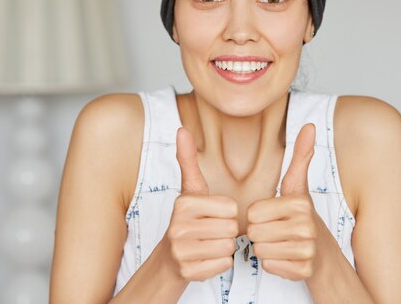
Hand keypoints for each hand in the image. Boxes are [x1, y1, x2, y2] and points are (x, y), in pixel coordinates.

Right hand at [164, 127, 238, 280]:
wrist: (169, 258)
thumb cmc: (187, 220)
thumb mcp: (190, 189)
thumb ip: (188, 159)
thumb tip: (182, 129)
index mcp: (183, 203)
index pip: (231, 208)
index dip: (227, 213)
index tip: (212, 215)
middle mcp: (178, 226)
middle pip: (231, 228)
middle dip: (227, 231)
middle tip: (210, 231)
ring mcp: (181, 251)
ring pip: (228, 247)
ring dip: (224, 248)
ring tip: (208, 243)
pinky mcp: (187, 272)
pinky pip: (223, 265)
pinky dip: (219, 263)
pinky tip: (205, 258)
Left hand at [246, 123, 320, 280]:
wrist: (321, 253)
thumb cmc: (300, 217)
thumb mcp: (297, 186)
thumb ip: (301, 156)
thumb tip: (310, 125)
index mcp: (299, 202)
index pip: (252, 212)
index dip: (257, 216)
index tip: (273, 216)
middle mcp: (306, 225)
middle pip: (254, 232)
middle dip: (259, 234)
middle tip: (276, 231)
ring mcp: (307, 249)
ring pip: (260, 250)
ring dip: (265, 249)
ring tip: (280, 243)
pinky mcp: (304, 270)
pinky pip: (270, 266)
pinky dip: (273, 265)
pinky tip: (285, 258)